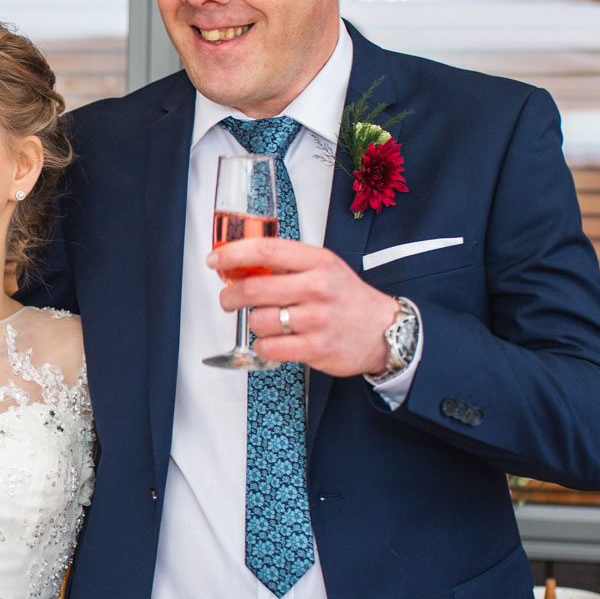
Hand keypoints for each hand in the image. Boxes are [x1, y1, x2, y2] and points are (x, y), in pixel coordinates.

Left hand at [209, 237, 396, 375]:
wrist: (383, 330)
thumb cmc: (346, 298)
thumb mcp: (324, 267)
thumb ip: (287, 264)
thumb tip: (240, 265)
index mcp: (318, 261)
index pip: (266, 250)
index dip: (233, 255)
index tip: (216, 261)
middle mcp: (317, 287)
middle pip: (254, 289)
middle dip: (230, 296)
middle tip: (227, 300)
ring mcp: (317, 319)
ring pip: (259, 320)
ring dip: (253, 323)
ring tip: (265, 322)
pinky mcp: (316, 348)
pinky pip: (269, 347)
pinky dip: (263, 345)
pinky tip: (273, 340)